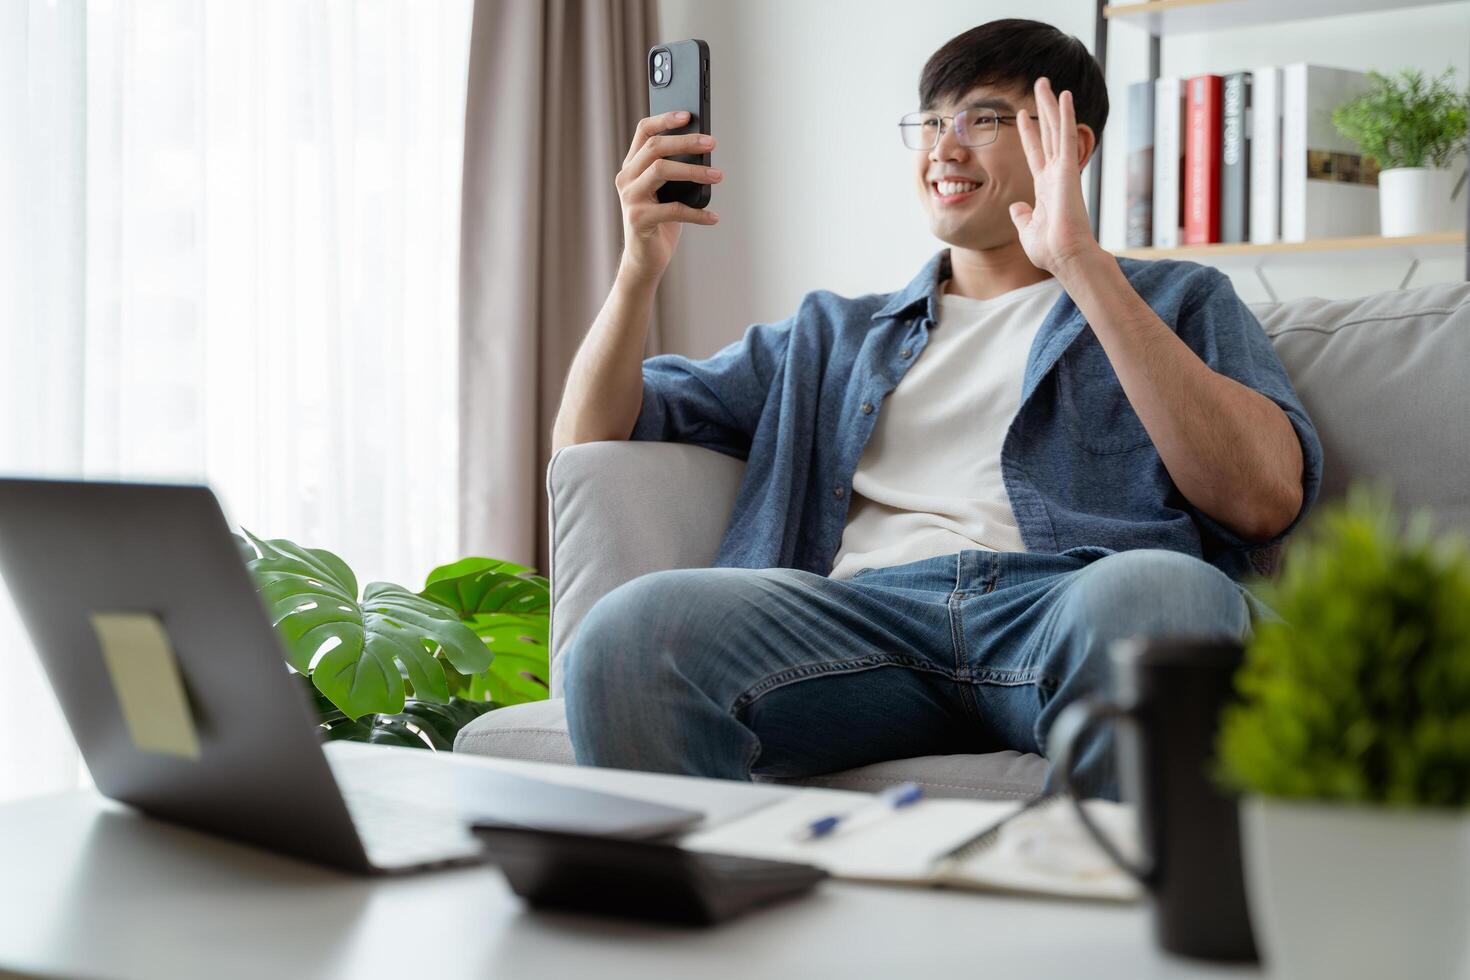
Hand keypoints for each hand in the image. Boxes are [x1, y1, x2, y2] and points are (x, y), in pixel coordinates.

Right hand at [615, 111, 721, 284]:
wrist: (644, 259)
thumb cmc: (660, 221)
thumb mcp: (666, 190)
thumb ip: (675, 169)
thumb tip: (705, 149)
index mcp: (632, 166)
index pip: (644, 131)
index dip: (665, 119)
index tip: (688, 114)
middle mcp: (626, 178)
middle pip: (655, 147)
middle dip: (686, 142)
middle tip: (712, 143)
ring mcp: (630, 198)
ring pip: (662, 170)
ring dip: (694, 171)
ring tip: (718, 175)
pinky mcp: (639, 219)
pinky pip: (673, 210)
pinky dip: (697, 213)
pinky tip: (713, 217)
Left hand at [1009, 77, 1099, 274]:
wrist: (1066, 257)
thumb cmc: (1050, 249)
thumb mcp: (1027, 230)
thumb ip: (1022, 216)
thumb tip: (1016, 206)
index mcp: (1045, 187)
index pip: (1035, 152)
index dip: (1028, 133)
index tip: (1021, 115)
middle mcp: (1055, 174)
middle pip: (1048, 134)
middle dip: (1042, 109)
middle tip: (1039, 85)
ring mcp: (1063, 170)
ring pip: (1056, 129)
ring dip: (1051, 105)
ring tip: (1045, 82)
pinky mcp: (1069, 170)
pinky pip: (1066, 137)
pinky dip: (1065, 116)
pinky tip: (1064, 95)